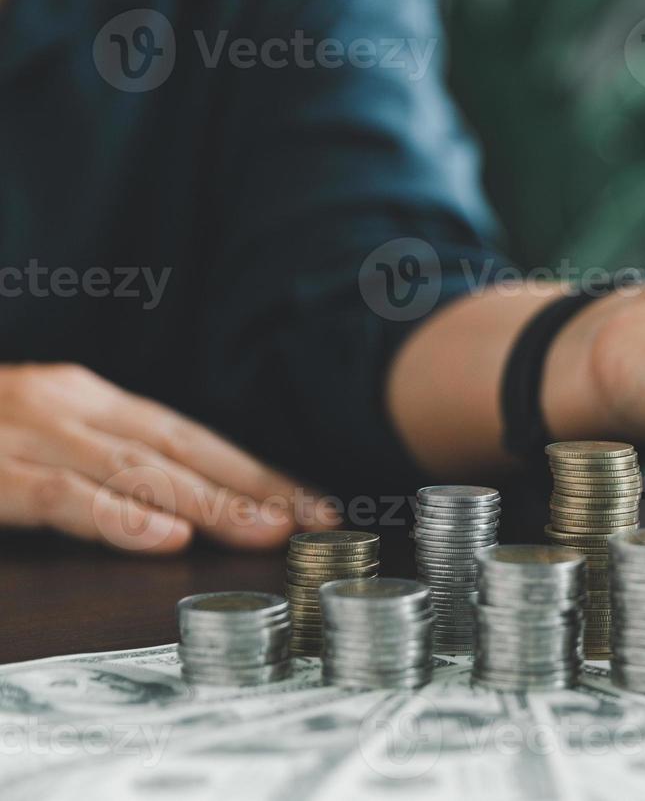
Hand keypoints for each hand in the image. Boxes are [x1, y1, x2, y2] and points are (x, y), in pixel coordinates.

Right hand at [0, 364, 333, 553]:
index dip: (259, 469)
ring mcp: (26, 432)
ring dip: (210, 502)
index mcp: (87, 399)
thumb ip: (104, 462)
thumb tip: (187, 503)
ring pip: (136, 470)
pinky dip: (115, 517)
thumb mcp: (42, 437)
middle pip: (183, 449)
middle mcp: (68, 405)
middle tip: (322, 520)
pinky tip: (163, 538)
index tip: (317, 502)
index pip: (193, 436)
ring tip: (266, 531)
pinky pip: (60, 495)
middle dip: (258, 486)